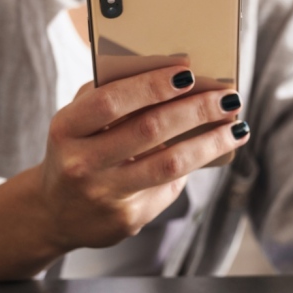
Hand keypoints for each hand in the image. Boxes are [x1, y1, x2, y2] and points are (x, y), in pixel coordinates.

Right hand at [38, 65, 248, 250]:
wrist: (55, 212)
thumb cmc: (78, 149)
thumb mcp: (78, 120)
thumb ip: (110, 95)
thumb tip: (172, 74)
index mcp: (66, 129)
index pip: (111, 102)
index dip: (151, 85)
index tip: (188, 72)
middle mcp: (82, 164)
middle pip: (149, 131)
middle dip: (196, 110)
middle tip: (229, 98)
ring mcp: (105, 195)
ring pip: (169, 164)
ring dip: (211, 143)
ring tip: (237, 128)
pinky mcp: (127, 219)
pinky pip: (169, 186)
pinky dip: (193, 165)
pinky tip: (211, 151)